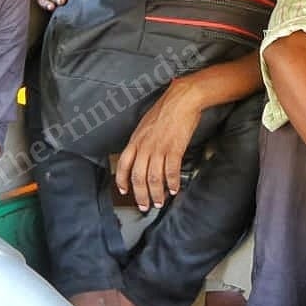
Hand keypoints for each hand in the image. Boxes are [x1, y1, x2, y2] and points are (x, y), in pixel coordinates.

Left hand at [115, 78, 202, 210]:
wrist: (182, 99)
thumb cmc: (165, 109)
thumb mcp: (145, 124)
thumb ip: (141, 140)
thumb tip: (141, 154)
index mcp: (136, 140)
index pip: (124, 164)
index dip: (122, 180)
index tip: (124, 191)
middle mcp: (145, 146)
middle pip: (138, 177)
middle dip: (141, 195)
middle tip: (145, 205)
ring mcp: (159, 148)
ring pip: (154, 178)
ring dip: (156, 193)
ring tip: (159, 202)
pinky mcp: (175, 149)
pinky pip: (171, 172)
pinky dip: (172, 183)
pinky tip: (174, 189)